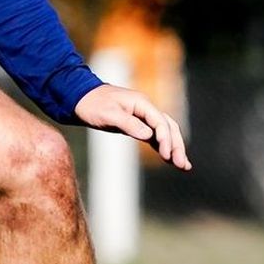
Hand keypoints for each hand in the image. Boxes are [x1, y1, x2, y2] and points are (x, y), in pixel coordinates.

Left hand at [73, 85, 190, 169]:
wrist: (80, 98)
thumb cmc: (92, 104)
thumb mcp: (108, 114)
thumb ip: (129, 124)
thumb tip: (149, 136)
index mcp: (142, 103)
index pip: (161, 122)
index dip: (166, 139)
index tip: (166, 155)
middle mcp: (146, 109)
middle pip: (169, 127)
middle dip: (177, 146)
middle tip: (182, 164)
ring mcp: (143, 117)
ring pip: (165, 133)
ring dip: (174, 148)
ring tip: (183, 166)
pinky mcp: (137, 125)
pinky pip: (155, 136)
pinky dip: (163, 147)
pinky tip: (169, 158)